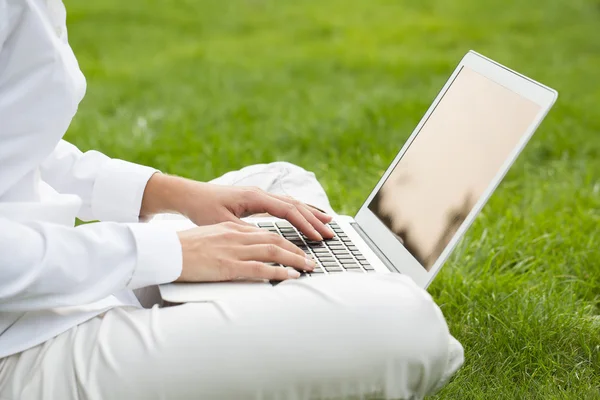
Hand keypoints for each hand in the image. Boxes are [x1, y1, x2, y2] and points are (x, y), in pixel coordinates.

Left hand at [141, 173, 334, 240]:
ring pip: (292, 203)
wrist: (189, 195)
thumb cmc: (203, 209)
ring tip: (328, 222)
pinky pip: (284, 204)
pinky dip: (298, 211)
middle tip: (331, 232)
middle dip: (315, 219)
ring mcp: (260, 195)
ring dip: (310, 213)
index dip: (305, 224)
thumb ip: (246, 231)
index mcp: (255, 198)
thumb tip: (267, 240)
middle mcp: (261, 193)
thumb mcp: (223, 223)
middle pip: (295, 205)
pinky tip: (305, 216)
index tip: (318, 236)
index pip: (288, 210)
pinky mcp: (257, 200)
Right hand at [176, 221, 315, 281]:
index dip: (285, 239)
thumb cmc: (183, 247)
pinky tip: (291, 276)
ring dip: (295, 259)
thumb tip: (242, 250)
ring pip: (273, 251)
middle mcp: (236, 236)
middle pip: (275, 239)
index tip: (298, 247)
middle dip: (297, 248)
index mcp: (232, 229)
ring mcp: (233, 250)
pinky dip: (279, 271)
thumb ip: (229, 242)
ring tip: (309, 267)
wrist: (163, 251)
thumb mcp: (210, 238)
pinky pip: (260, 268)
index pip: (266, 232)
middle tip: (310, 258)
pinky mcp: (228, 266)